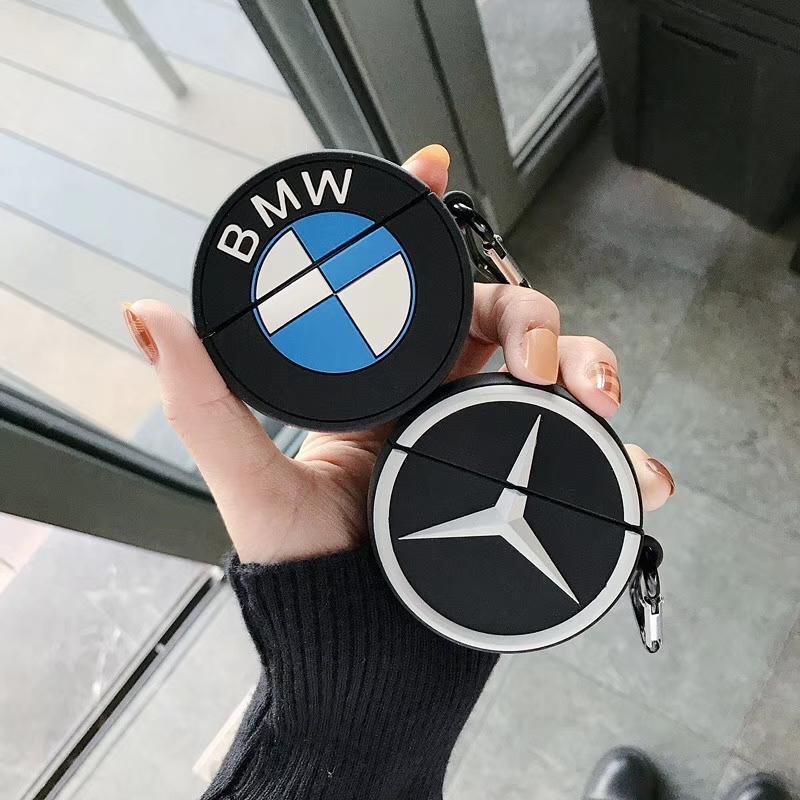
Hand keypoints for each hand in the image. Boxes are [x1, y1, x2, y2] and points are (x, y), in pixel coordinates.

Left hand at [123, 145, 674, 564]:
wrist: (366, 659)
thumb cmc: (308, 577)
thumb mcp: (252, 485)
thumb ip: (204, 403)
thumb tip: (146, 314)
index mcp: (384, 385)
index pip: (410, 288)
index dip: (422, 222)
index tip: (431, 168)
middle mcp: (439, 401)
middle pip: (501, 319)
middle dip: (532, 313)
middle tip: (538, 353)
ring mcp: (490, 440)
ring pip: (557, 371)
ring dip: (591, 365)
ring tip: (596, 398)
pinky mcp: (530, 485)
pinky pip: (586, 456)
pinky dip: (623, 458)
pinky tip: (640, 472)